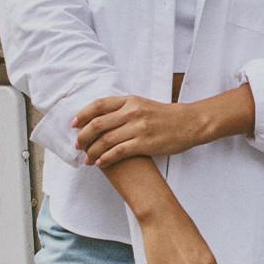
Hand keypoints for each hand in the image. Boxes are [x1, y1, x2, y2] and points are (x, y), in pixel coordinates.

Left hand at [72, 96, 199, 167]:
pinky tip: (100, 163)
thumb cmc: (166, 116)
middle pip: (98, 124)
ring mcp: (138, 128)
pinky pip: (118, 152)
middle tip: (78, 146)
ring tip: (87, 159)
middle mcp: (132, 112)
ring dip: (92, 151)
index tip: (74, 125)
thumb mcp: (143, 105)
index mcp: (130, 101)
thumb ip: (123, 109)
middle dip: (83, 137)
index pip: (98, 105)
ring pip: (105, 140)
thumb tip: (101, 118)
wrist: (190, 123)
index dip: (82, 115)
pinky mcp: (145, 143)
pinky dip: (106, 158)